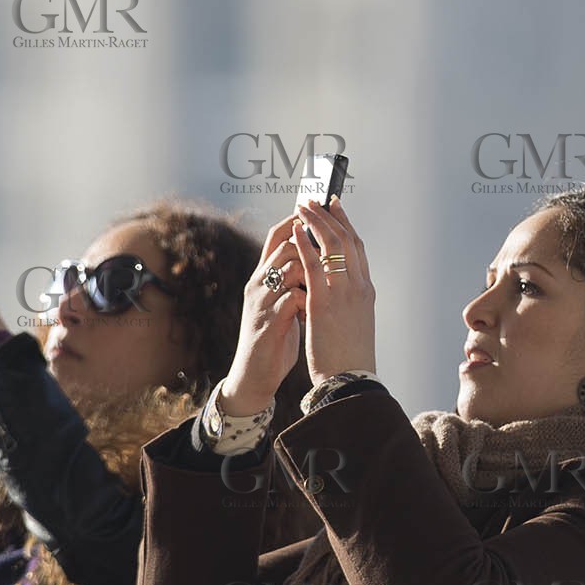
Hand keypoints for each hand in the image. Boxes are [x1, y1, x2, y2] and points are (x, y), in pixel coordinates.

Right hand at [220, 216, 307, 414]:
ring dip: (313, 273)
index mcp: (262, 277)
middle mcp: (258, 284)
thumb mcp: (280, 302)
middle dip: (311, 245)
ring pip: (289, 269)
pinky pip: (293, 299)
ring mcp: (261, 302)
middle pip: (285, 247)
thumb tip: (316, 259)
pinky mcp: (268, 322)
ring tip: (323, 284)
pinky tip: (315, 310)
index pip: (275, 237)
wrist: (254, 374)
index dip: (295, 221)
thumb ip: (292, 281)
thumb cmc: (273, 337)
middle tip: (330, 249)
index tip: (317, 210)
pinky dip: (309, 300)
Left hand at [292, 198, 375, 384]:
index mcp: (366, 292)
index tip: (336, 207)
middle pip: (347, 240)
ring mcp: (343, 293)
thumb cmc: (348, 357)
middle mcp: (358, 287)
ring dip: (316, 222)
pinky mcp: (324, 303)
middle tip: (316, 199)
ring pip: (332, 246)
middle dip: (330, 215)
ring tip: (303, 207)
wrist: (350, 381)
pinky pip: (314, 265)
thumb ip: (345, 302)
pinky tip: (296, 231)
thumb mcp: (352, 323)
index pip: (358, 249)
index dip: (346, 224)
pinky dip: (305, 244)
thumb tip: (329, 290)